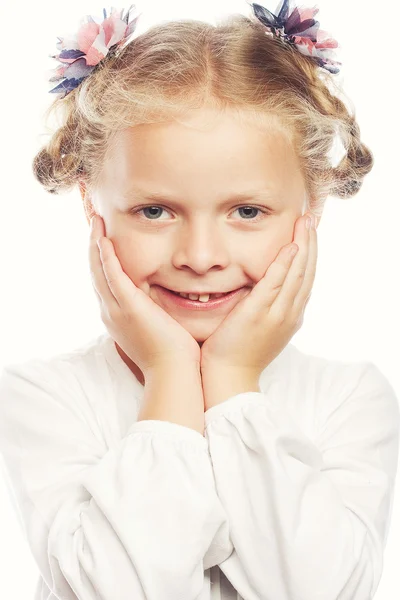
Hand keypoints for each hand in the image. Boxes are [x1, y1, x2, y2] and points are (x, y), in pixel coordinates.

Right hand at [89, 214, 200, 373]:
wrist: (174, 372)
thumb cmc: (173, 354)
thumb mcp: (158, 328)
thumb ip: (155, 312)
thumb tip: (163, 301)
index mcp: (118, 317)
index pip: (105, 282)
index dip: (102, 260)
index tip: (104, 240)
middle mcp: (111, 312)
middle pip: (95, 273)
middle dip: (94, 247)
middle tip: (95, 223)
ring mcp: (116, 309)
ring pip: (98, 270)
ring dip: (95, 244)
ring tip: (96, 222)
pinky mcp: (128, 306)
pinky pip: (111, 275)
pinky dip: (105, 256)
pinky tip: (103, 238)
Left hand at [200, 212, 317, 378]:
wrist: (229, 377)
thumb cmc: (240, 352)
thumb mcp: (263, 328)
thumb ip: (269, 306)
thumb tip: (267, 286)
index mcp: (291, 316)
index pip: (306, 278)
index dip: (311, 254)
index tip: (310, 233)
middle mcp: (289, 314)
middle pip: (307, 272)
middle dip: (311, 243)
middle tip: (312, 218)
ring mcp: (276, 315)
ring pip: (297, 275)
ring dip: (303, 246)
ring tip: (305, 223)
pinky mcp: (257, 314)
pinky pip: (275, 284)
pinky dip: (284, 265)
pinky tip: (290, 247)